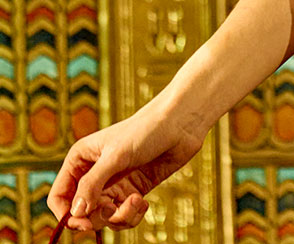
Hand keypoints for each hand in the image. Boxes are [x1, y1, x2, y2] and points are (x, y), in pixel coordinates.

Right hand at [47, 106, 202, 233]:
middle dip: (98, 217)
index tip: (84, 222)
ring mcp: (114, 185)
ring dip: (119, 217)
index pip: (59, 196)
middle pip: (81, 214)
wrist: (181, 123)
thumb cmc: (146, 130)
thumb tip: (74, 213)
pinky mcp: (132, 192)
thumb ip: (92, 185)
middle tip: (114, 208)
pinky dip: (132, 216)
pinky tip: (144, 202)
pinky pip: (123, 217)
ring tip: (136, 202)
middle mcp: (94, 174)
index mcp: (81, 159)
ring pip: (104, 218)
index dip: (66, 214)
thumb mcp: (116, 156)